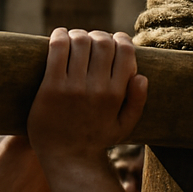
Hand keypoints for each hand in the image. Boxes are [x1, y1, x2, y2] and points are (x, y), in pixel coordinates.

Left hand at [27, 29, 146, 168]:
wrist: (67, 157)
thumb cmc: (97, 139)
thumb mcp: (126, 125)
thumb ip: (138, 101)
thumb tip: (141, 76)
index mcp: (117, 94)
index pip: (125, 52)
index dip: (121, 39)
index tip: (115, 40)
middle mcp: (98, 88)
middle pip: (103, 42)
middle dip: (99, 35)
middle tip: (93, 40)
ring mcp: (73, 86)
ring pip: (80, 41)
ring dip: (79, 34)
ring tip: (76, 39)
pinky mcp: (51, 87)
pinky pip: (57, 50)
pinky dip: (59, 37)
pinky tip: (60, 37)